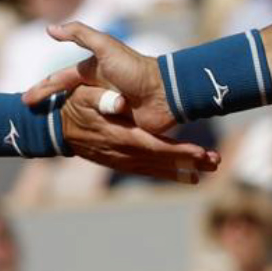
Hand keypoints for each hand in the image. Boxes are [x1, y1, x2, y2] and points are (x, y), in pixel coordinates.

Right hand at [25, 22, 176, 132]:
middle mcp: (97, 89)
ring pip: (80, 117)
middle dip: (48, 109)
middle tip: (27, 121)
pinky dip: (86, 137)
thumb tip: (50, 28)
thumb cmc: (135, 68)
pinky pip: (98, 130)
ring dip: (64, 125)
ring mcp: (107, 107)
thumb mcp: (106, 48)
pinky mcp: (118, 124)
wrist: (165, 92)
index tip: (24, 101)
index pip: (60, 81)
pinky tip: (74, 145)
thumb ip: (80, 35)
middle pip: (66, 100)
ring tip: (45, 136)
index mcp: (91, 73)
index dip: (42, 90)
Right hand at [58, 84, 219, 182]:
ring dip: (183, 169)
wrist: (56, 127)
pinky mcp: (121, 162)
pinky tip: (186, 175)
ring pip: (157, 167)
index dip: (177, 151)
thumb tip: (118, 102)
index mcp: (119, 135)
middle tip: (215, 162)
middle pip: (161, 160)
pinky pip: (147, 169)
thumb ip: (101, 98)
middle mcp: (123, 151)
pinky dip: (167, 173)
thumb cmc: (73, 105)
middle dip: (188, 162)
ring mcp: (122, 159)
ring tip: (209, 170)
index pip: (154, 146)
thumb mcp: (82, 95)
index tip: (199, 152)